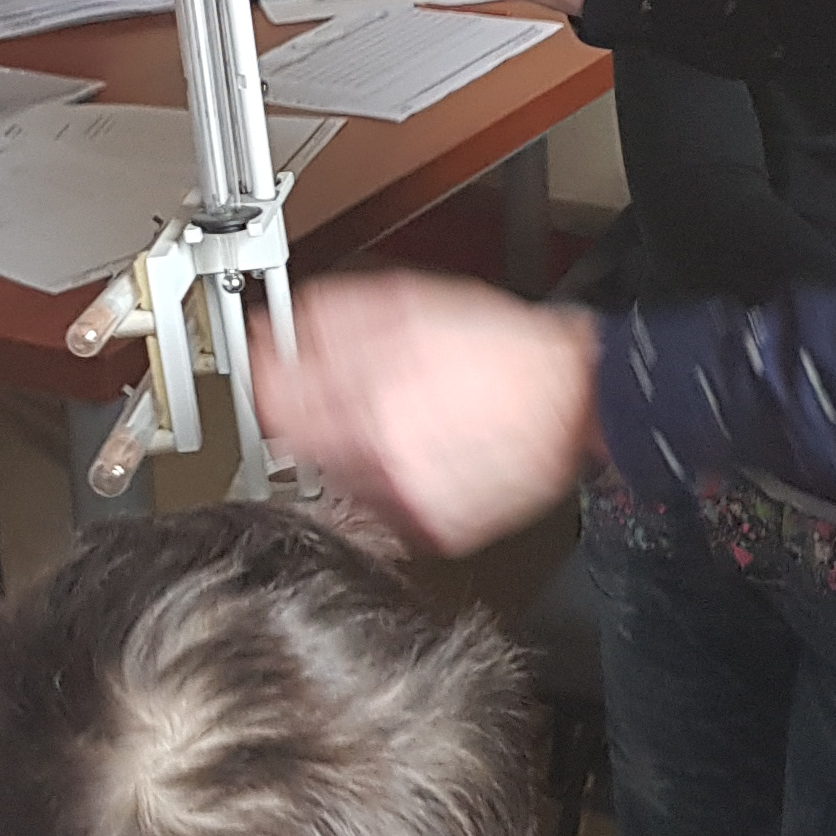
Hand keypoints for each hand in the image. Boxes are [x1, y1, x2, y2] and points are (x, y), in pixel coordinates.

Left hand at [253, 275, 601, 553]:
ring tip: (402, 416)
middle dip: (313, 412)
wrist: (572, 399)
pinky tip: (423, 449)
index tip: (265, 368)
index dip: (263, 378)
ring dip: (353, 446)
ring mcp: (406, 499)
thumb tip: (279, 327)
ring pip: (340, 476)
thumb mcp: (407, 306)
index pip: (273, 401)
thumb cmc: (500, 351)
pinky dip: (391, 479)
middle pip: (300, 443)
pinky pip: (383, 505)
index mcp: (367, 399)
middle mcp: (380, 457)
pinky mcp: (433, 528)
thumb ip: (331, 317)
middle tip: (348, 390)